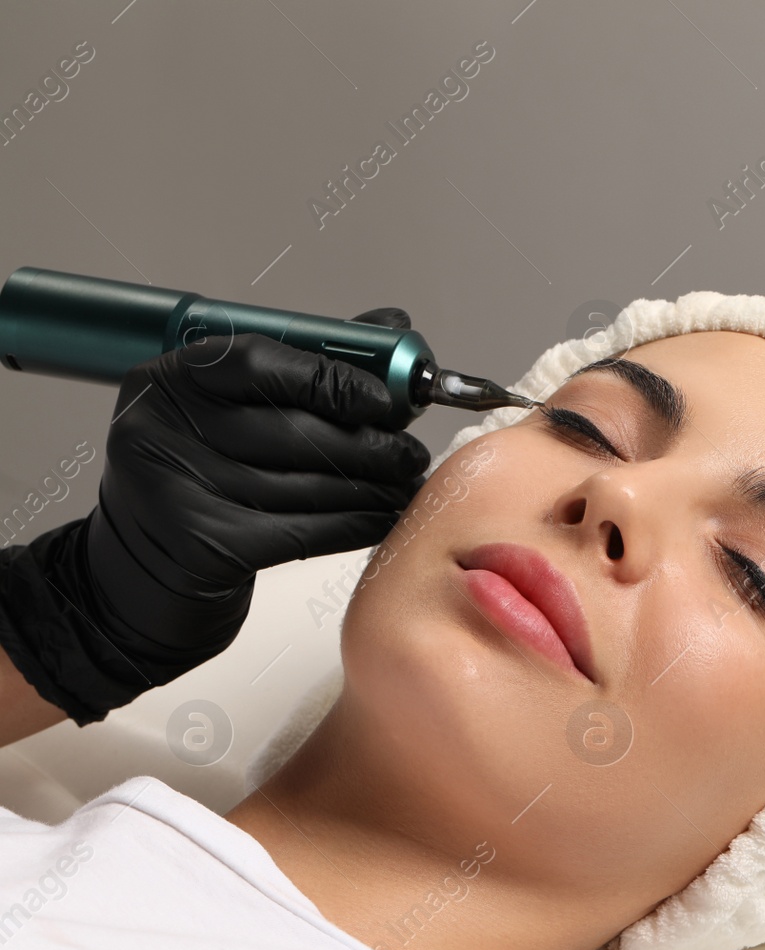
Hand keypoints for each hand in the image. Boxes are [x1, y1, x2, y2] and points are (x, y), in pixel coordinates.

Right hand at [0, 308, 431, 724]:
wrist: (132, 582)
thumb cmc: (194, 489)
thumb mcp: (228, 419)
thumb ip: (305, 369)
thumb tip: (391, 329)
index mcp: (168, 381)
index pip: (260, 362)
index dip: (334, 378)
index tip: (388, 398)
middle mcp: (160, 429)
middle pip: (293, 428)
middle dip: (369, 443)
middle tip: (409, 452)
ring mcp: (175, 490)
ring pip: (307, 483)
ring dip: (371, 487)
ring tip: (403, 485)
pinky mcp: (202, 546)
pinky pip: (305, 530)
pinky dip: (355, 524)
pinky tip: (381, 518)